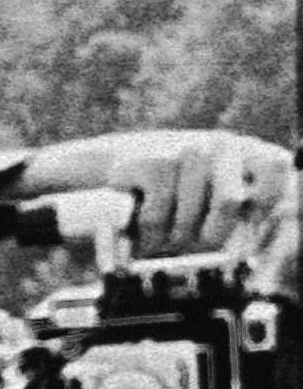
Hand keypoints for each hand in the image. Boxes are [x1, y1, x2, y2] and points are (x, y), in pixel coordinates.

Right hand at [24, 132, 291, 261]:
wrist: (113, 174)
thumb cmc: (169, 199)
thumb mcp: (211, 202)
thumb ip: (244, 210)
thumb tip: (270, 230)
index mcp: (245, 154)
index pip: (276, 166)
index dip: (264, 201)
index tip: (245, 222)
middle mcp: (219, 145)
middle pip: (229, 200)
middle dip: (208, 232)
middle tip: (192, 242)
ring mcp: (183, 150)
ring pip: (192, 211)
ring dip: (173, 234)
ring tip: (164, 235)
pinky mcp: (149, 162)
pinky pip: (159, 212)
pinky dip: (151, 229)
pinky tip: (144, 226)